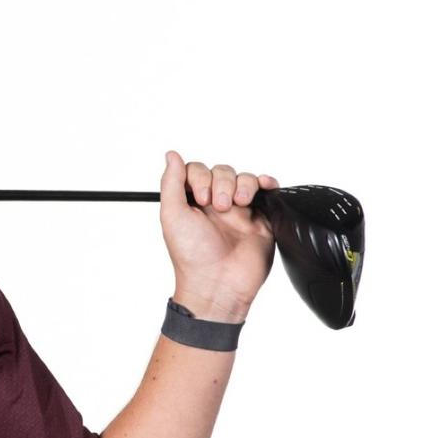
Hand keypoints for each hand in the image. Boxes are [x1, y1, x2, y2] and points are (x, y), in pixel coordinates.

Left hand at [159, 151, 278, 322]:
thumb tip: (171, 154)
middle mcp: (215, 204)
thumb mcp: (172, 215)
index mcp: (192, 202)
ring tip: (238, 206)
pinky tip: (264, 186)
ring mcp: (239, 210)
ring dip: (243, 185)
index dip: (200, 178)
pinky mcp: (261, 218)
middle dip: (222, 183)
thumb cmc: (191, 255)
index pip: (197, 170)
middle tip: (220, 208)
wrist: (219, 283)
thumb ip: (171, 183)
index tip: (200, 199)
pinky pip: (267, 191)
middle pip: (222, 171)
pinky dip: (267, 183)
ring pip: (244, 178)